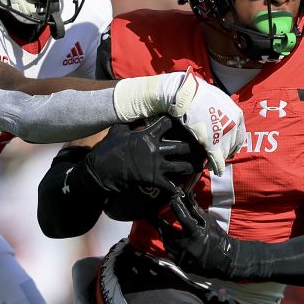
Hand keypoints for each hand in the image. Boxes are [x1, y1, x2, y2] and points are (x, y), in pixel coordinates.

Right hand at [83, 116, 204, 193]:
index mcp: (148, 135)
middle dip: (195, 146)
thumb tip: (134, 114)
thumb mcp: (118, 130)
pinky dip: (177, 189)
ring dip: (191, 166)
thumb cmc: (107, 149)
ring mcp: (156, 166)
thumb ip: (130, 123)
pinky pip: (171, 186)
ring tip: (199, 165)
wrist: (100, 172)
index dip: (178, 120)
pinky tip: (183, 190)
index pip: (169, 123)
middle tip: (204, 146)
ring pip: (183, 166)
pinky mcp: (153, 181)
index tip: (186, 120)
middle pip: (184, 146)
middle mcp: (156, 150)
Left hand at [156, 192, 240, 278]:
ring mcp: (184, 256)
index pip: (182, 217)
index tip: (172, 201)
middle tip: (158, 218)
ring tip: (163, 228)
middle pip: (168, 232)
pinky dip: (169, 245)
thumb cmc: (218, 238)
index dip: (176, 207)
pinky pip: (170, 253)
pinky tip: (170, 240)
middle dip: (162, 224)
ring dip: (164, 235)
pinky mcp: (182, 264)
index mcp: (196, 233)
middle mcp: (188, 246)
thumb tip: (188, 196)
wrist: (224, 260)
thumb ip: (196, 211)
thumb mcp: (209, 223)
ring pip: (167, 243)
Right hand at [166, 72, 245, 175]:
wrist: (187, 95)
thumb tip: (225, 119)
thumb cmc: (199, 95)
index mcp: (237, 116)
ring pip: (224, 154)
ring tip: (211, 162)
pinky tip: (216, 171)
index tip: (228, 149)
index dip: (233, 144)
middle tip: (218, 157)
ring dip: (218, 159)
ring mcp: (223, 135)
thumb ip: (226, 112)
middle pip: (232, 146)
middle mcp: (234, 126)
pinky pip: (217, 160)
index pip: (240, 136)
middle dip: (225, 152)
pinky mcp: (211, 143)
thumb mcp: (220, 100)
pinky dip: (217, 168)